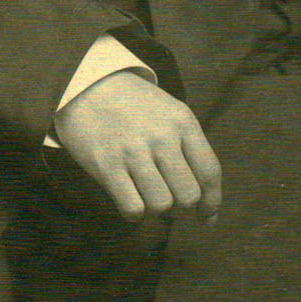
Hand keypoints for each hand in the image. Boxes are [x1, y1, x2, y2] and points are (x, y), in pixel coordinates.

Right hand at [52, 70, 221, 222]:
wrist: (88, 85)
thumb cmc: (135, 106)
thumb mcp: (170, 113)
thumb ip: (191, 152)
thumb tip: (209, 212)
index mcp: (182, 121)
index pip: (210, 172)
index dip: (212, 202)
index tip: (206, 216)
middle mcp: (161, 136)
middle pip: (188, 196)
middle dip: (182, 206)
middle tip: (169, 196)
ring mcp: (133, 151)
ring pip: (161, 205)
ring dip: (156, 207)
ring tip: (146, 191)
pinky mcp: (107, 165)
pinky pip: (133, 208)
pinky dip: (134, 212)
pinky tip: (129, 196)